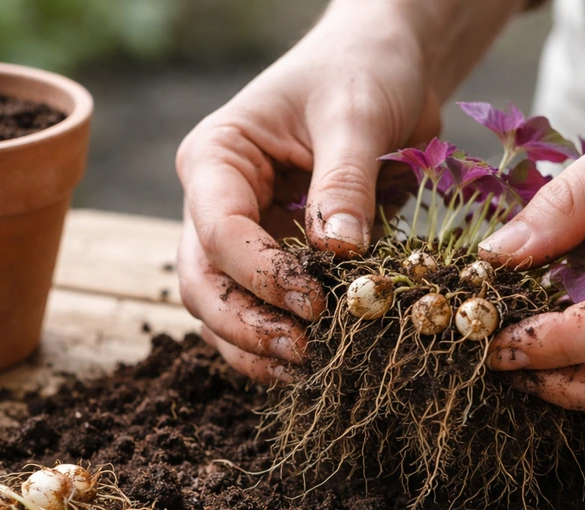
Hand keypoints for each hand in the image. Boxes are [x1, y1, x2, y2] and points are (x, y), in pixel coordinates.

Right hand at [176, 0, 518, 381]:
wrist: (381, 68)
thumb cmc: (361, 73)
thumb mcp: (356, 116)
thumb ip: (344, 184)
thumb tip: (339, 256)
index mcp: (216, 159)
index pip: (219, 232)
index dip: (262, 276)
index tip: (316, 302)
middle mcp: (214, 203)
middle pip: (203, 283)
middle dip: (246, 324)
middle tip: (303, 350)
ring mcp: (241, 236)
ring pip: (221, 309)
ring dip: (255, 346)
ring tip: (309, 367)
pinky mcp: (273, 260)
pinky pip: (259, 311)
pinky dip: (276, 342)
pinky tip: (312, 363)